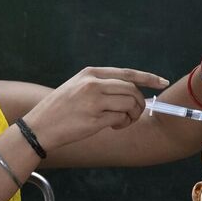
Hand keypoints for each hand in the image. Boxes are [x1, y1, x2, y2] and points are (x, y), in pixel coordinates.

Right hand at [26, 66, 168, 147]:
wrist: (39, 127)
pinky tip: (114, 127)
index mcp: (90, 73)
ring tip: (122, 121)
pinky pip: (121, 119)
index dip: (148, 77)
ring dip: (132, 115)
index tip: (162, 82)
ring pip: (130, 104)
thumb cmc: (59, 109)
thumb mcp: (77, 87)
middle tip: (134, 113)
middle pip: (132, 90)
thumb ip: (101, 85)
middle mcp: (93, 84)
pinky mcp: (94, 119)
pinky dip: (123, 124)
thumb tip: (131, 91)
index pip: (127, 73)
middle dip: (140, 103)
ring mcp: (94, 101)